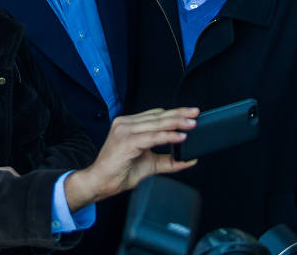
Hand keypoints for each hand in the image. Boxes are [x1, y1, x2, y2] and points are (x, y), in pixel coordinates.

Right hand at [64, 107, 199, 210]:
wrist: (100, 182)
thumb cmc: (119, 172)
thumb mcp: (149, 164)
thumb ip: (167, 160)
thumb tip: (188, 159)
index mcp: (129, 125)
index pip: (156, 115)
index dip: (174, 113)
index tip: (190, 114)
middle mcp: (125, 124)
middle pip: (158, 116)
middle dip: (179, 115)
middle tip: (195, 113)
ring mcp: (124, 130)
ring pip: (156, 124)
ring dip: (176, 124)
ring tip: (191, 124)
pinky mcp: (126, 141)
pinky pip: (151, 137)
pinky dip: (167, 136)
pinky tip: (179, 137)